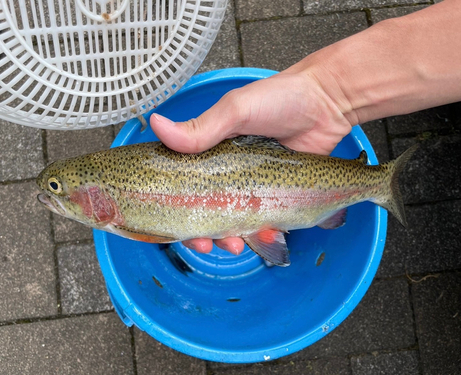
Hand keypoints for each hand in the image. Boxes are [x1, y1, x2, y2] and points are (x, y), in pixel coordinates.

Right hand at [150, 68, 352, 254]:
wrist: (327, 103)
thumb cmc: (279, 98)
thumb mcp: (236, 110)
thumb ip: (201, 127)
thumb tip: (155, 125)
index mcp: (209, 154)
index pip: (184, 186)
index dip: (177, 210)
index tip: (175, 227)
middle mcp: (227, 174)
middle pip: (206, 212)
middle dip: (202, 234)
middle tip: (206, 244)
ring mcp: (253, 188)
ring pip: (234, 223)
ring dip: (231, 240)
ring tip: (236, 245)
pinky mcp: (278, 196)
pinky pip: (265, 222)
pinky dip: (263, 235)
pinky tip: (266, 236)